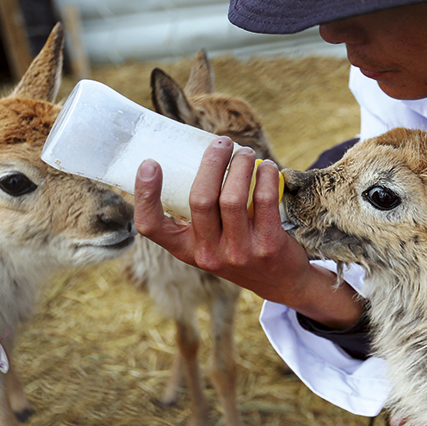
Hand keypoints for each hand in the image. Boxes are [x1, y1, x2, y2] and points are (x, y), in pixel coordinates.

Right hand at [133, 138, 363, 327]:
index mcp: (186, 249)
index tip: (150, 163)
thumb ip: (202, 212)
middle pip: (201, 200)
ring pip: (232, 198)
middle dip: (211, 162)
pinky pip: (263, 201)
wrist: (281, 282)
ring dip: (240, 165)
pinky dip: (265, 176)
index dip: (145, 195)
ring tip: (245, 152)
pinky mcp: (268, 246)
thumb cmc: (240, 248)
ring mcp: (239, 253)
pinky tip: (267, 167)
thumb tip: (204, 155)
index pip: (152, 227)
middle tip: (221, 143)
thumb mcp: (211, 241)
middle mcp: (209, 254)